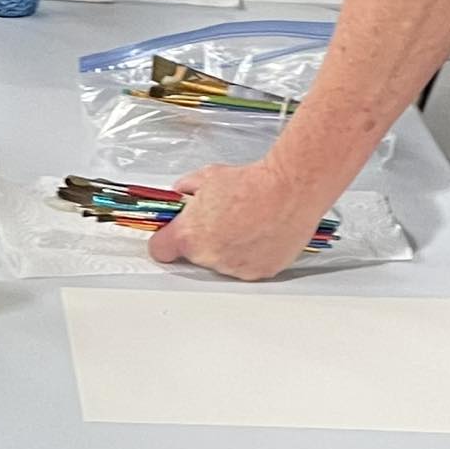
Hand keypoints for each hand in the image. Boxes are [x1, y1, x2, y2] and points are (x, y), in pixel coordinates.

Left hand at [145, 160, 333, 280]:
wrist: (289, 190)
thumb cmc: (251, 183)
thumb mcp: (207, 177)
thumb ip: (187, 189)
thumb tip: (183, 191)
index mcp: (189, 235)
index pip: (160, 250)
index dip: (165, 241)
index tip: (171, 236)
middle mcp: (210, 257)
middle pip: (196, 256)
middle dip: (204, 240)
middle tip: (221, 220)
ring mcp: (235, 268)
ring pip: (223, 262)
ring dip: (229, 248)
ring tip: (246, 224)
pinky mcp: (260, 271)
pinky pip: (248, 265)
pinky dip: (252, 254)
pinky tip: (260, 233)